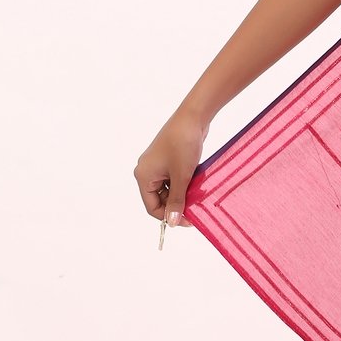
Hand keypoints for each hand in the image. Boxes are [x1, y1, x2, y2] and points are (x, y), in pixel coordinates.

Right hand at [134, 109, 209, 229]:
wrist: (193, 118)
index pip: (152, 208)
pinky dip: (184, 184)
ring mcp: (157, 166)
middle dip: (177, 206)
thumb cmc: (183, 144)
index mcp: (143, 176)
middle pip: (160, 200)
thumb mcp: (181, 177)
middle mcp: (146, 172)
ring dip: (183, 195)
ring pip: (169, 190)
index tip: (188, 221)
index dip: (169, 217)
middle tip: (195, 210)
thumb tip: (172, 222)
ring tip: (197, 196)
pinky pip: (174, 180)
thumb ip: (177, 201)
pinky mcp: (168, 161)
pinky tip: (196, 185)